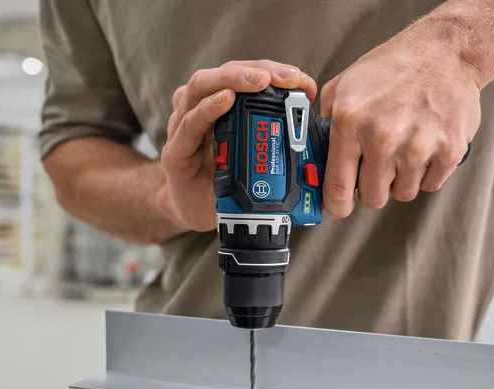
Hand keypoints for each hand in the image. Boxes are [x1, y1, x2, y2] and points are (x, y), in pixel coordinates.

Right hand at [161, 60, 316, 231]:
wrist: (195, 213)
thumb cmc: (225, 182)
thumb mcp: (255, 158)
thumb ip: (277, 143)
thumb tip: (318, 138)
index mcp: (221, 106)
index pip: (245, 76)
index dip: (273, 72)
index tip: (301, 79)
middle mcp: (199, 108)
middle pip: (225, 73)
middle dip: (258, 70)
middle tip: (287, 77)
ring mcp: (184, 128)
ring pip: (202, 87)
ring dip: (233, 79)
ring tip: (260, 81)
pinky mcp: (175, 152)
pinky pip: (191, 124)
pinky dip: (208, 108)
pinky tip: (226, 100)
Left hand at [320, 23, 482, 216]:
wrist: (445, 51)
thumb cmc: (395, 66)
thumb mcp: (343, 86)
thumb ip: (326, 121)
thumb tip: (317, 156)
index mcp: (351, 123)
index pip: (337, 187)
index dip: (337, 205)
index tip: (340, 207)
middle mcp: (383, 138)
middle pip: (373, 197)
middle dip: (373, 188)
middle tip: (378, 169)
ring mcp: (417, 147)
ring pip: (403, 194)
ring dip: (401, 180)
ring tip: (403, 151)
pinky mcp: (448, 151)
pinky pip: (430, 184)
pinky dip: (426, 173)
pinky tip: (424, 148)